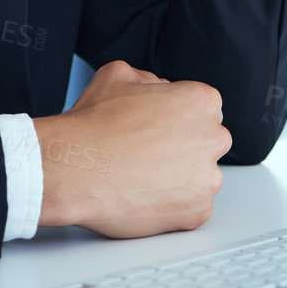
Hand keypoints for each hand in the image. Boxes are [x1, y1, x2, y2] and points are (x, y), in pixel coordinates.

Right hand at [32, 60, 231, 236]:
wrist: (74, 170)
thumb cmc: (93, 125)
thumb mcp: (118, 74)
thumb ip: (149, 79)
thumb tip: (157, 88)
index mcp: (201, 101)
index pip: (203, 109)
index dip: (176, 118)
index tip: (157, 128)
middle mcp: (212, 138)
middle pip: (207, 143)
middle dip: (184, 147)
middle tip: (149, 153)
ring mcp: (206, 179)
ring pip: (201, 177)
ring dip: (180, 178)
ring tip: (142, 177)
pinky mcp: (197, 212)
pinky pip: (192, 208)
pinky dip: (172, 206)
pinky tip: (144, 195)